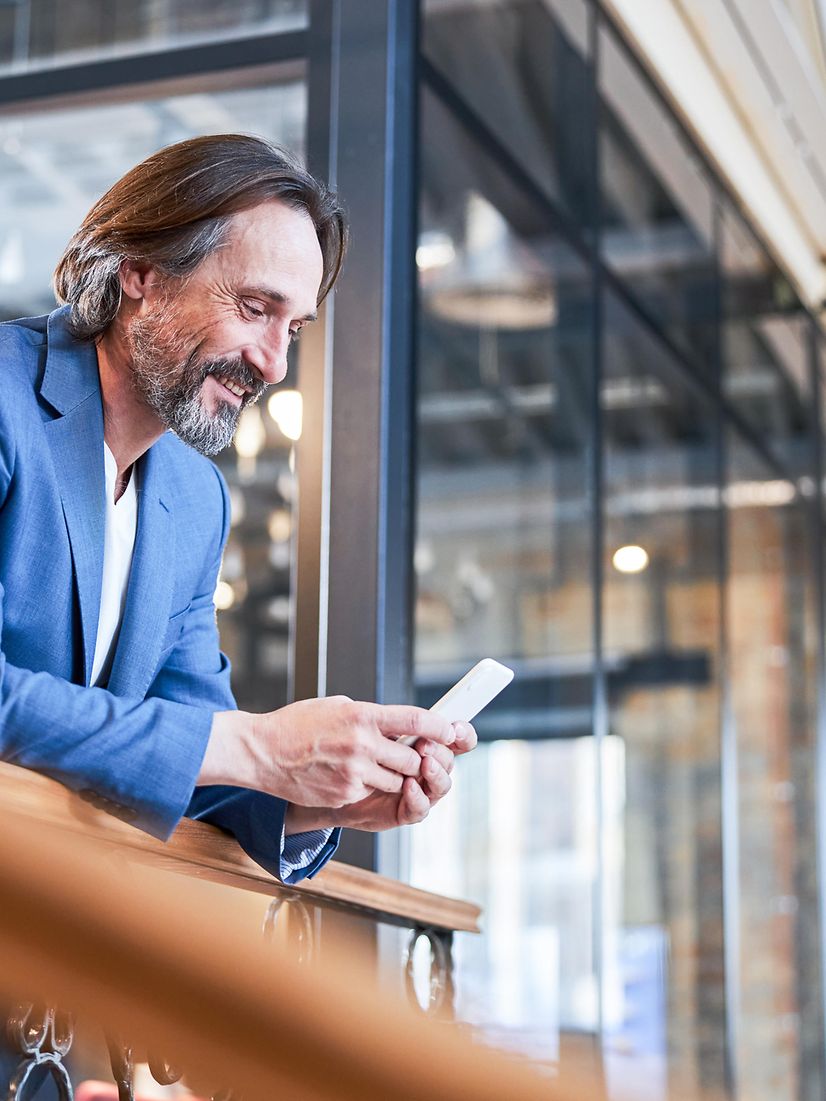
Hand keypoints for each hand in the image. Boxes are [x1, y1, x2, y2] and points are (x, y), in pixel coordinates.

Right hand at [285, 721, 476, 832]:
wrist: (263, 752)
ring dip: (392, 776)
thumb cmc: (297, 724)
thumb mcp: (337, 706)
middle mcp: (362, 744)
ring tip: (369, 764)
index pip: (416, 721)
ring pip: (397, 781)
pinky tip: (344, 775)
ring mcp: (354, 773)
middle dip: (415, 759)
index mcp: (362, 715)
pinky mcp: (345, 795)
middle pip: (413, 759)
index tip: (448, 730)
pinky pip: (371, 793)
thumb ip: (370, 715)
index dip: (439, 728)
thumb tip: (398, 724)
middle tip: (407, 754)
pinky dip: (366, 787)